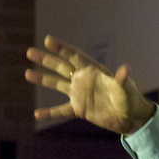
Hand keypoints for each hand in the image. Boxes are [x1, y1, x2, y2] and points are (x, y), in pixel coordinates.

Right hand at [24, 35, 155, 134]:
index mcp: (94, 71)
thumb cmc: (131, 100)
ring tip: (27, 73)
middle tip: (29, 51)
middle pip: (62, 67)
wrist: (131, 118)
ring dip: (43, 79)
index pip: (75, 56)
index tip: (48, 40)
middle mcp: (84, 80)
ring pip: (58, 84)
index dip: (62, 48)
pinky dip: (49, 112)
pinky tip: (37, 114)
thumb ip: (122, 79)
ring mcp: (80, 94)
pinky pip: (60, 110)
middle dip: (46, 59)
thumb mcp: (126, 89)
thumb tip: (126, 69)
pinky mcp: (80, 109)